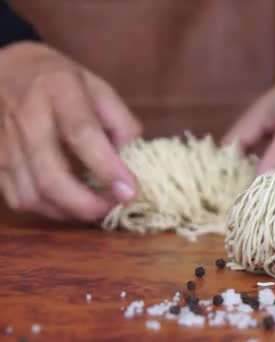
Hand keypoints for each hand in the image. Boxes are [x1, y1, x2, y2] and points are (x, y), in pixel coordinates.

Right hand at [0, 42, 141, 220]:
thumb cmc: (58, 79)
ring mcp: (3, 143)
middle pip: (51, 176)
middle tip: (113, 208)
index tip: (129, 191)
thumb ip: (120, 121)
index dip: (107, 168)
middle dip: (86, 204)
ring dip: (69, 212)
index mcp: (58, 92)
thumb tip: (131, 160)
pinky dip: (47, 210)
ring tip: (95, 208)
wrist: (2, 66)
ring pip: (32, 195)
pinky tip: (68, 204)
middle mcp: (26, 119)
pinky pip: (18, 199)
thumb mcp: (97, 86)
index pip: (82, 134)